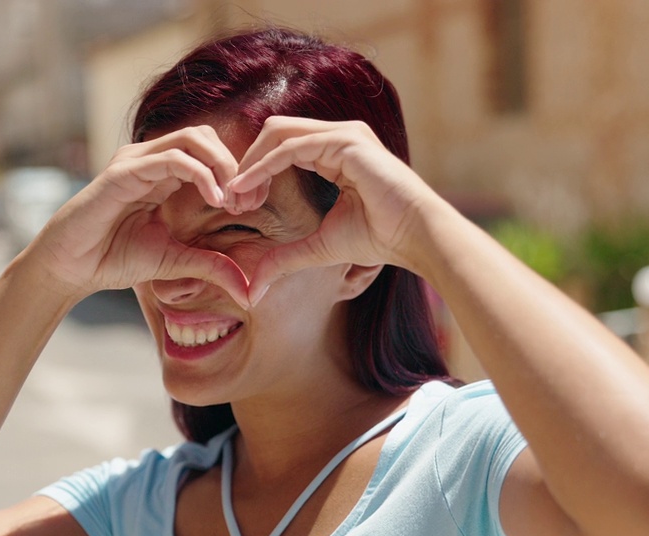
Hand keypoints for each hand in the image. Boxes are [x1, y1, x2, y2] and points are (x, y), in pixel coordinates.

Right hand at [27, 126, 250, 306]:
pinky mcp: (124, 171)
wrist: (72, 268)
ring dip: (221, 166)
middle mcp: (150, 159)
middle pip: (206, 136)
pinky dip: (200, 174)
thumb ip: (210, 266)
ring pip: (192, 138)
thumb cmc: (115, 259)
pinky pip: (172, 159)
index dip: (235, 174)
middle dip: (234, 165)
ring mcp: (136, 161)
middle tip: (245, 201)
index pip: (209, 151)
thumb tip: (249, 290)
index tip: (249, 207)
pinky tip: (214, 199)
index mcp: (163, 173)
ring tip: (231, 200)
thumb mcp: (175, 261)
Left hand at [225, 117, 436, 303]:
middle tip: (232, 201)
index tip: (238, 206)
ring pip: (278, 133)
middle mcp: (338, 136)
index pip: (281, 147)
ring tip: (237, 198)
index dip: (254, 172)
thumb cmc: (379, 238)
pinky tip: (247, 190)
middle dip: (247, 164)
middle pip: (274, 133)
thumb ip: (285, 258)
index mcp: (335, 151)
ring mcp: (343, 134)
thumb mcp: (319, 248)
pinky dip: (264, 167)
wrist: (416, 237)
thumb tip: (254, 288)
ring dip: (251, 164)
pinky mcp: (345, 141)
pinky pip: (291, 148)